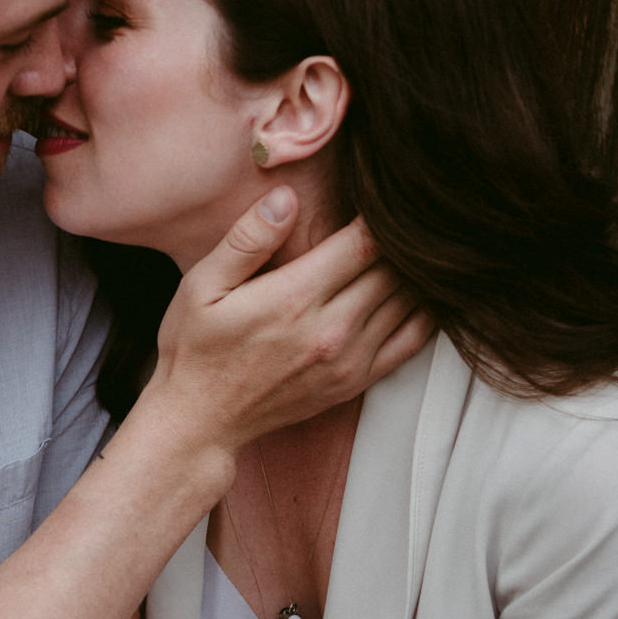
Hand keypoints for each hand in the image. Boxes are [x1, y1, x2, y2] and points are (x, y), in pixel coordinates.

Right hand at [149, 188, 429, 455]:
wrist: (199, 421)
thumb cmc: (194, 348)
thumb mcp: (201, 286)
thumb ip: (247, 240)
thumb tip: (286, 197)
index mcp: (294, 299)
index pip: (363, 244)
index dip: (379, 215)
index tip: (377, 197)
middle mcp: (330, 330)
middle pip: (393, 270)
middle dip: (399, 240)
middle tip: (396, 216)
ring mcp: (348, 361)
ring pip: (408, 302)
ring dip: (414, 272)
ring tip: (408, 248)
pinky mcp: (355, 382)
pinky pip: (411, 340)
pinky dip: (423, 312)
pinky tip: (417, 292)